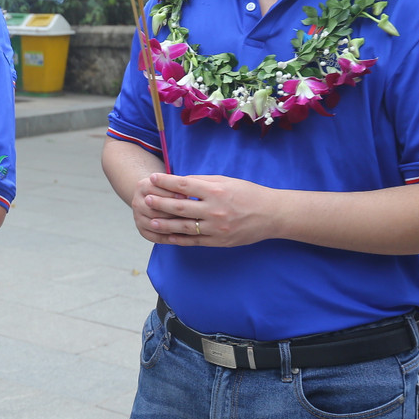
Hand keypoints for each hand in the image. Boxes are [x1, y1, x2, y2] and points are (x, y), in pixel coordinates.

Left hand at [138, 172, 275, 247]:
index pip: (184, 184)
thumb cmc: (248, 194)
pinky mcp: (220, 241)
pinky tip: (168, 237)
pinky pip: (195, 241)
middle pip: (180, 206)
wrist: (272, 215)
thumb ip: (202, 181)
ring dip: (165, 224)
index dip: (166, 181)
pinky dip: (180, 239)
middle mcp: (215, 209)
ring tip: (151, 221)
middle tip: (146, 199)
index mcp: (216, 191)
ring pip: (184, 227)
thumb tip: (179, 181)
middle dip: (160, 203)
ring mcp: (217, 227)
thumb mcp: (226, 181)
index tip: (153, 177)